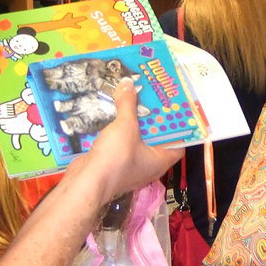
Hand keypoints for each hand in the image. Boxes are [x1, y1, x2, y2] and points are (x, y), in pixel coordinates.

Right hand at [77, 79, 182, 199]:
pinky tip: (114, 114)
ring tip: (132, 100)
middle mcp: (150, 164)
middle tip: (151, 97)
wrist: (86, 182)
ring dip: (134, 122)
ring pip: (137, 139)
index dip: (179, 124)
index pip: (179, 141)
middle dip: (153, 117)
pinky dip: (120, 130)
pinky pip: (122, 143)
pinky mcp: (115, 164)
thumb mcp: (126, 126)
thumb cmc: (115, 158)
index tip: (174, 107)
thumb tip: (128, 83)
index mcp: (162, 159)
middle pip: (156, 137)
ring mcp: (132, 165)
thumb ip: (128, 104)